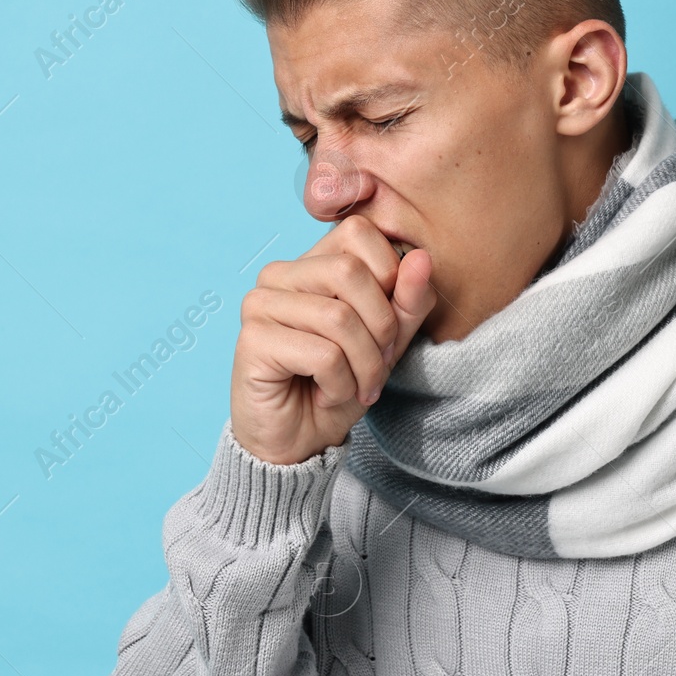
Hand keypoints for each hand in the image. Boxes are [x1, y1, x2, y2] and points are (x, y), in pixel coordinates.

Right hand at [230, 214, 436, 464]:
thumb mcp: (388, 342)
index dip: (390, 279)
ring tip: (356, 387)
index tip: (387, 327)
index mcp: (311, 263)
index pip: (361, 233)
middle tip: (377, 366)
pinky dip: (340, 384)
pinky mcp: (252, 340)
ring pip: (339, 318)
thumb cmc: (339, 386)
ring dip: (364, 365)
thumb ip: (407, 301)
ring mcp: (260, 304)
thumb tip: (422, 257)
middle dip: (381, 328)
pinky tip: (326, 394)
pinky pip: (322, 354)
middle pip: (352, 273)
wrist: (299, 442)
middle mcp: (280, 275)